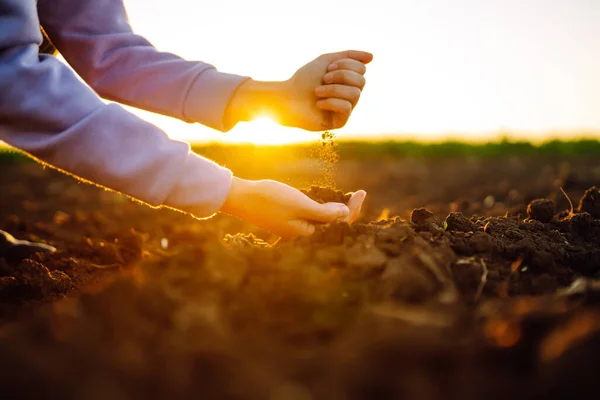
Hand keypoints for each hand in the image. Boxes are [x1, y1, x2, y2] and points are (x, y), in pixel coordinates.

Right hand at [219, 177, 366, 238]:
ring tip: (348, 197)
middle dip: (347, 211)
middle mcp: (301, 235)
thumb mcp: (300, 204)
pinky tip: (324, 201)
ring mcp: (293, 228)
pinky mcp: (286, 221)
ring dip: (334, 210)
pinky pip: (309, 218)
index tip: (362, 193)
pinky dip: (320, 209)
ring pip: (320, 221)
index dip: (353, 210)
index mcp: (306, 234)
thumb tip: (345, 215)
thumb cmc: (270, 200)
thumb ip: (324, 213)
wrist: (241, 197)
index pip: (338, 225)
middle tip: (360, 194)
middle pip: (331, 225)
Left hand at [225, 50, 372, 130]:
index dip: (345, 65)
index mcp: (349, 80)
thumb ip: (349, 56)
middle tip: (324, 79)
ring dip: (333, 89)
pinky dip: (331, 102)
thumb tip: (372, 57)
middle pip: (361, 81)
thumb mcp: (327, 61)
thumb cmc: (304, 80)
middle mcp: (350, 95)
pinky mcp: (340, 122)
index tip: (327, 68)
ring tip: (317, 91)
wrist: (287, 98)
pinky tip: (318, 104)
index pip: (361, 69)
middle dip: (341, 76)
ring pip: (355, 94)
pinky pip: (346, 108)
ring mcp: (346, 109)